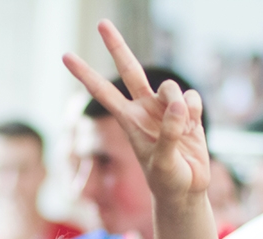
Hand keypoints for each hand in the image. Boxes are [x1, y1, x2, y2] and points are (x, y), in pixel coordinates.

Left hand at [63, 19, 209, 199]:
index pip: (102, 93)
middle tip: (102, 23)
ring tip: (182, 131)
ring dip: (178, 105)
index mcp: (129, 121)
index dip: (85, 74)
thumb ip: (168, 133)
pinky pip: (192, 98)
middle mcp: (144, 109)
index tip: (66, 56)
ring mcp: (166, 108)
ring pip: (171, 87)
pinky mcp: (188, 111)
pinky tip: (193, 128)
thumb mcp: (163, 162)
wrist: (186, 192)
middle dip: (116, 46)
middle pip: (129, 69)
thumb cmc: (167, 181)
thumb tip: (177, 104)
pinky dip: (195, 112)